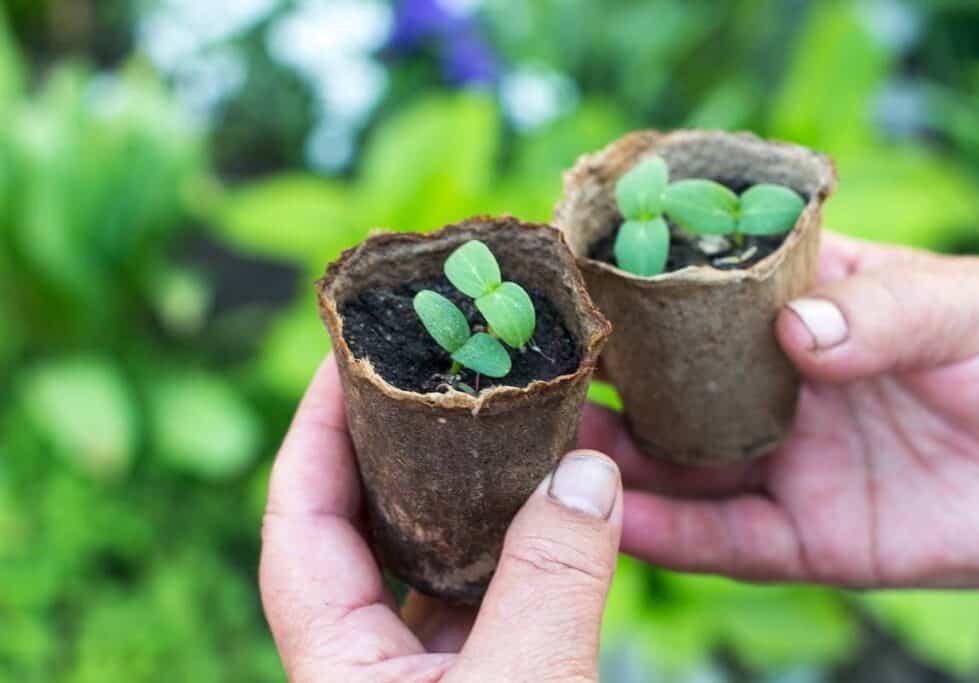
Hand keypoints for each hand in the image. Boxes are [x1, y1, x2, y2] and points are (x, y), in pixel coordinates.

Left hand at [260, 357, 623, 682]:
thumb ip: (550, 580)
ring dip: (468, 497)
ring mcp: (424, 680)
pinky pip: (488, 599)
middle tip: (434, 371)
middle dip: (395, 445)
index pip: (300, 518)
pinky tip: (549, 509)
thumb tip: (585, 470)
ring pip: (433, 564)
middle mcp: (368, 664)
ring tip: (501, 424)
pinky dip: (517, 549)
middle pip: (363, 528)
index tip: (350, 351)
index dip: (315, 424)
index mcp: (337, 664)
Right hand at [581, 232, 978, 589]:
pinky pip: (725, 542)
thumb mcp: (965, 307)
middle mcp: (779, 387)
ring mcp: (788, 464)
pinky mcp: (806, 539)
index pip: (705, 294)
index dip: (641, 286)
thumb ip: (881, 311)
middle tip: (537, 371)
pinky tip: (615, 523)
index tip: (572, 279)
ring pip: (680, 467)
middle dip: (606, 380)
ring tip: (550, 445)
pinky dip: (667, 537)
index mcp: (805, 310)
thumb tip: (795, 333)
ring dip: (615, 460)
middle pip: (673, 386)